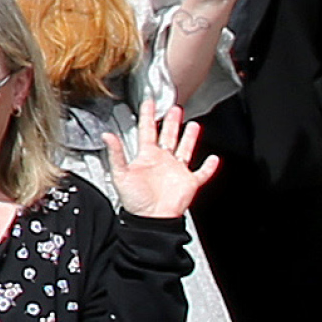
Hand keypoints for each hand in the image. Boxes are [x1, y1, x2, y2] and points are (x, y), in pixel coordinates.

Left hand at [103, 98, 223, 220]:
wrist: (150, 219)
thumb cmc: (134, 201)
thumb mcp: (120, 174)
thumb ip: (116, 154)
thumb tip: (107, 135)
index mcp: (146, 157)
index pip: (146, 130)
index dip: (148, 116)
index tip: (149, 102)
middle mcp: (162, 161)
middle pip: (168, 136)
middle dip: (172, 122)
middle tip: (175, 108)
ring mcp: (176, 171)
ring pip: (185, 149)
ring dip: (190, 137)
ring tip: (194, 125)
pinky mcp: (189, 182)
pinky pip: (201, 173)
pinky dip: (209, 167)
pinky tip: (214, 158)